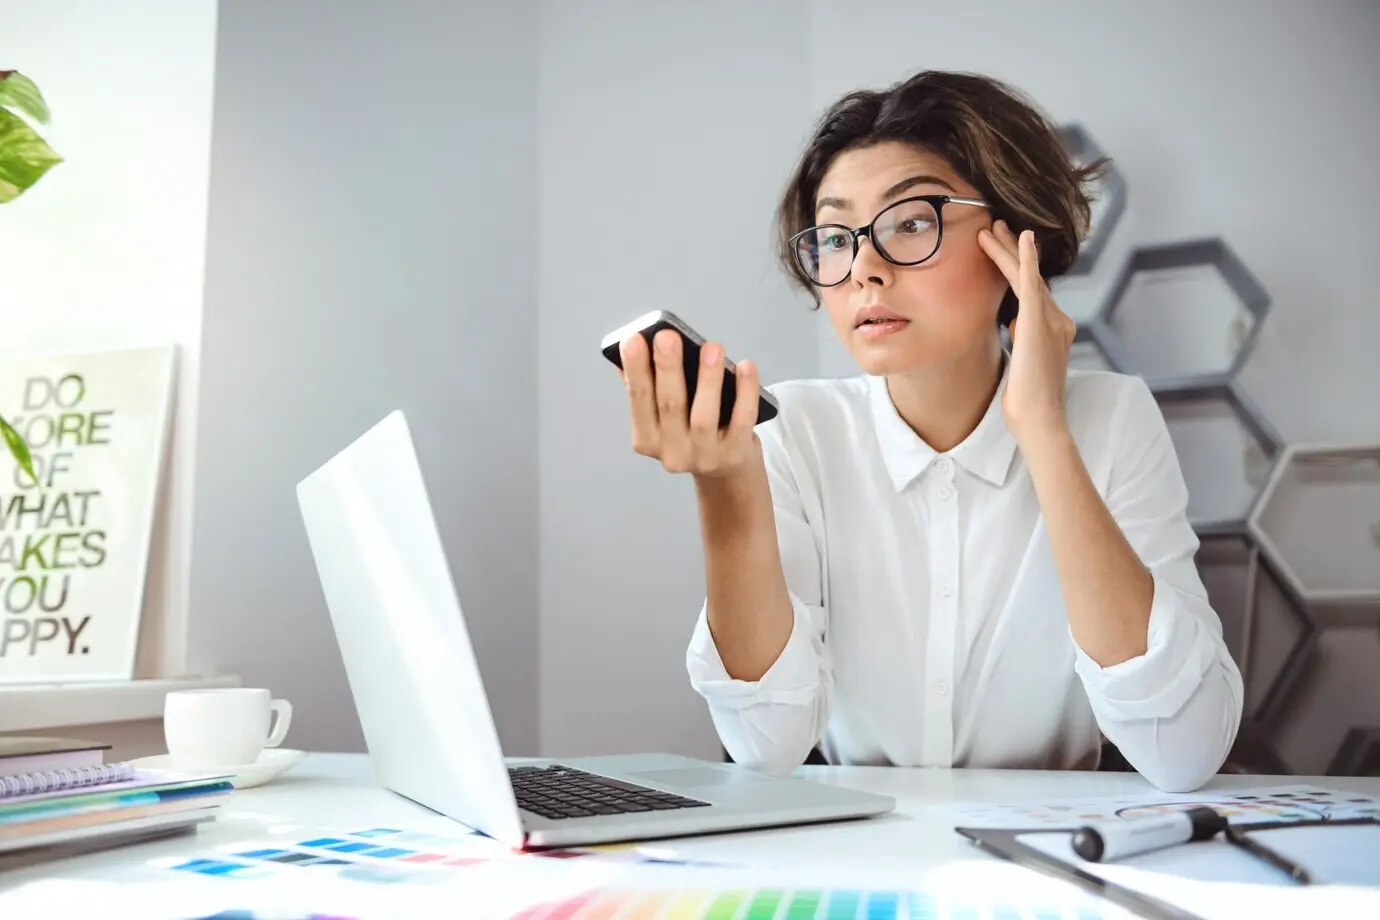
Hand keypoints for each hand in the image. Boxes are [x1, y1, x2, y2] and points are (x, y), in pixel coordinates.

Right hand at [618, 329, 761, 477]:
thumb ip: (649, 386)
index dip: (635, 370)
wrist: (726, 469)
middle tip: (667, 336)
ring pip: (704, 417)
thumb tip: (634, 345)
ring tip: (712, 347)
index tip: (632, 340)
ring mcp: (704, 456)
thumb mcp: (664, 416)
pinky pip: (742, 419)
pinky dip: (745, 392)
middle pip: (669, 406)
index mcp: (647, 439)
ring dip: (708, 379)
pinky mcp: (734, 454)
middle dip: (667, 369)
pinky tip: (745, 366)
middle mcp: (672, 452)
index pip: (638, 400)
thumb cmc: (692, 431)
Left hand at [978, 219, 1076, 445]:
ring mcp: (1051, 321)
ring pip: (1026, 275)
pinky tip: (1022, 237)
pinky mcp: (1038, 323)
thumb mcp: (1024, 363)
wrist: (1040, 421)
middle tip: (996, 225)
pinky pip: (1032, 284)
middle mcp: (1058, 320)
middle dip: (1012, 250)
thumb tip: (1014, 323)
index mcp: (1055, 330)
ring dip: (1008, 249)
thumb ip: (1024, 340)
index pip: (1033, 291)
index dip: (1017, 268)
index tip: (1002, 249)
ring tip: (991, 227)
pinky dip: (1027, 258)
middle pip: (1031, 277)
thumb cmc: (1028, 402)